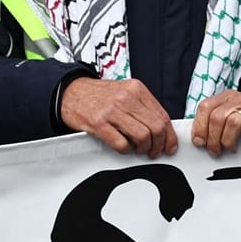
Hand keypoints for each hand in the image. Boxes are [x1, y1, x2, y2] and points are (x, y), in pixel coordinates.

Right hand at [57, 76, 175, 156]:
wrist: (70, 92)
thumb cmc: (99, 95)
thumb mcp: (124, 92)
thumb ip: (142, 106)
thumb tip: (161, 129)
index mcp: (136, 89)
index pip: (162, 116)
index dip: (170, 136)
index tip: (169, 146)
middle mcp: (126, 98)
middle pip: (156, 128)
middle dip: (159, 145)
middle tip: (154, 152)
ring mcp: (111, 110)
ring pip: (142, 136)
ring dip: (143, 149)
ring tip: (138, 150)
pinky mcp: (98, 123)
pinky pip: (121, 143)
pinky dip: (126, 150)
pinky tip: (123, 148)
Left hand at [188, 89, 240, 157]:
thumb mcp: (227, 114)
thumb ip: (212, 122)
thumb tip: (198, 140)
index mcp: (224, 98)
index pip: (205, 107)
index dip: (199, 126)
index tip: (199, 142)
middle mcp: (237, 99)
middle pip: (217, 117)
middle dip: (212, 138)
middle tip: (215, 150)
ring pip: (233, 122)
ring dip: (228, 140)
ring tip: (230, 148)